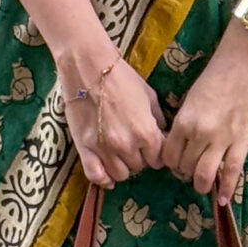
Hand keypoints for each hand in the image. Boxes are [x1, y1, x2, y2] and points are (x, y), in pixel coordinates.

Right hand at [59, 44, 164, 187]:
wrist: (89, 67)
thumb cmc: (122, 78)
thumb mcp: (149, 96)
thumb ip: (158, 119)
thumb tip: (162, 134)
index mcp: (146, 133)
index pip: (159, 159)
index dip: (156, 154)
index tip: (152, 148)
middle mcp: (127, 146)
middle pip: (139, 167)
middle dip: (139, 158)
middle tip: (133, 146)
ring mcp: (105, 149)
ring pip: (120, 175)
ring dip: (122, 167)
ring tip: (119, 154)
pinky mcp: (85, 148)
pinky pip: (96, 176)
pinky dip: (103, 179)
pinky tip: (107, 176)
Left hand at [158, 26, 247, 200]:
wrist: (245, 60)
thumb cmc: (217, 74)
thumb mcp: (192, 98)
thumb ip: (186, 121)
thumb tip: (183, 141)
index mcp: (183, 121)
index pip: (170, 155)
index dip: (172, 163)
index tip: (177, 163)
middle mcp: (199, 134)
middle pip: (185, 167)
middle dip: (186, 173)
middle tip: (190, 172)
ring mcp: (221, 139)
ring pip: (205, 175)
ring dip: (201, 184)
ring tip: (203, 186)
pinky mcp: (242, 141)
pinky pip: (232, 172)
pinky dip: (226, 189)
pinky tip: (223, 199)